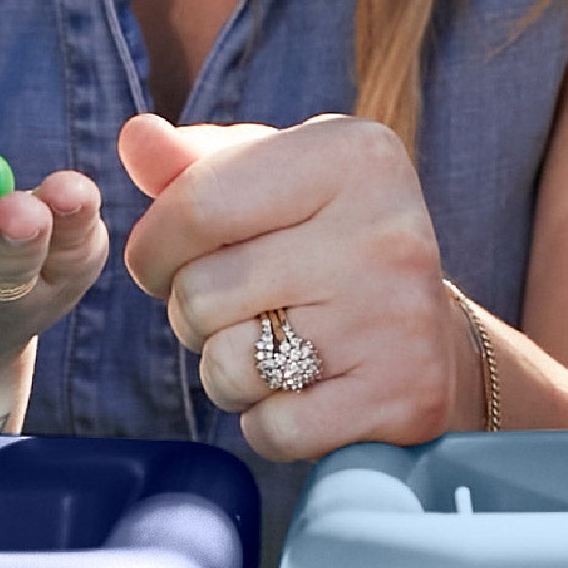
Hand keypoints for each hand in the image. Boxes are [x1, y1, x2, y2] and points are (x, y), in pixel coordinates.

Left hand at [122, 112, 480, 458]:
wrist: (432, 340)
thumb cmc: (326, 243)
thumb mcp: (272, 180)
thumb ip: (194, 163)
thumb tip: (136, 138)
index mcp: (352, 155)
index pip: (196, 205)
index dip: (153, 247)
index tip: (161, 263)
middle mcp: (384, 228)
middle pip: (202, 292)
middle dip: (192, 313)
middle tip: (236, 309)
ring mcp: (397, 317)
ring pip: (229, 366)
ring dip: (225, 370)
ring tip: (267, 348)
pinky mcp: (402, 398)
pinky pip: (273, 429)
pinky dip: (268, 422)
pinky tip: (303, 392)